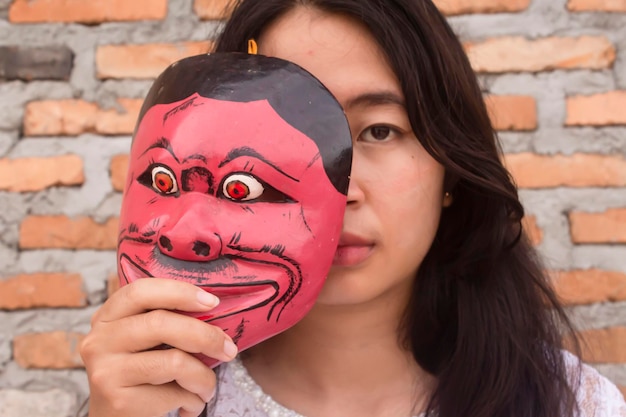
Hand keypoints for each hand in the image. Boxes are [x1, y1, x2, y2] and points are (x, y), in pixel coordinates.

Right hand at [80, 278, 237, 416]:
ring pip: (174, 361)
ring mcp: (106, 372)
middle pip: (161, 324)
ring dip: (204, 376)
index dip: (179, 292)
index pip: (140, 291)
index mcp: (107, 318)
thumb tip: (214, 308)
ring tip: (208, 387)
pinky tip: (191, 405)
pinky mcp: (119, 401)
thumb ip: (163, 321)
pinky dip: (195, 400)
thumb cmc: (140, 376)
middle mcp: (98, 341)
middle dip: (206, 335)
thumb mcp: (142, 342)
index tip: (212, 302)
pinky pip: (175, 392)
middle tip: (229, 349)